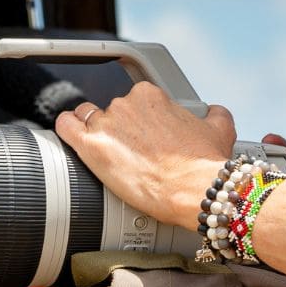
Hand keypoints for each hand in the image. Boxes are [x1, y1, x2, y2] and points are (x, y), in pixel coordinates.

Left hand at [53, 82, 236, 227]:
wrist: (194, 191)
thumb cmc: (204, 165)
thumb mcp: (220, 130)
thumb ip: (214, 114)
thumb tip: (213, 112)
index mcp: (151, 95)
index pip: (133, 99)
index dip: (139, 119)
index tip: (145, 135)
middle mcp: (126, 103)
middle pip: (111, 110)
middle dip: (120, 130)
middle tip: (134, 153)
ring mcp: (107, 124)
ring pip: (88, 119)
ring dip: (96, 133)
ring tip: (110, 155)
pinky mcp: (91, 147)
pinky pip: (66, 126)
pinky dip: (67, 129)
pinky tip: (73, 138)